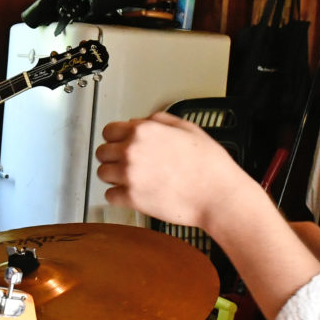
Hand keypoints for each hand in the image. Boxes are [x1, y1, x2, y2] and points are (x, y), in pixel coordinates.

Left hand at [95, 113, 258, 231]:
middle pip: (102, 152)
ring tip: (129, 178)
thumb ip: (160, 121)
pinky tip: (131, 193)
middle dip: (112, 157)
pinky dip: (118, 196)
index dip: (115, 137)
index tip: (118, 143)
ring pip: (102, 173)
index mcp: (144, 131)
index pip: (109, 131)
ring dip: (113, 176)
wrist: (218, 196)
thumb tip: (144, 121)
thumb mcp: (188, 128)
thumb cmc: (209, 166)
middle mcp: (132, 151)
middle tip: (125, 163)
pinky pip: (110, 196)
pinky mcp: (131, 199)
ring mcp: (129, 176)